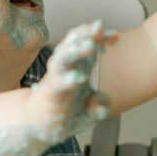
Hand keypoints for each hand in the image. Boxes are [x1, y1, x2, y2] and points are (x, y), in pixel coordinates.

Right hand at [30, 20, 117, 138]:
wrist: (41, 127)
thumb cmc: (66, 114)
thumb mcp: (91, 111)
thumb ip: (101, 106)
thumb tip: (101, 104)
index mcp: (77, 66)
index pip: (88, 44)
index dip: (100, 38)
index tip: (115, 37)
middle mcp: (65, 68)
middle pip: (74, 44)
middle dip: (87, 35)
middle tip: (100, 28)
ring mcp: (55, 79)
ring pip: (62, 58)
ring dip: (75, 51)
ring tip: (90, 47)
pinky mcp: (49, 94)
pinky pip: (56, 84)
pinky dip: (66, 79)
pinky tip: (78, 79)